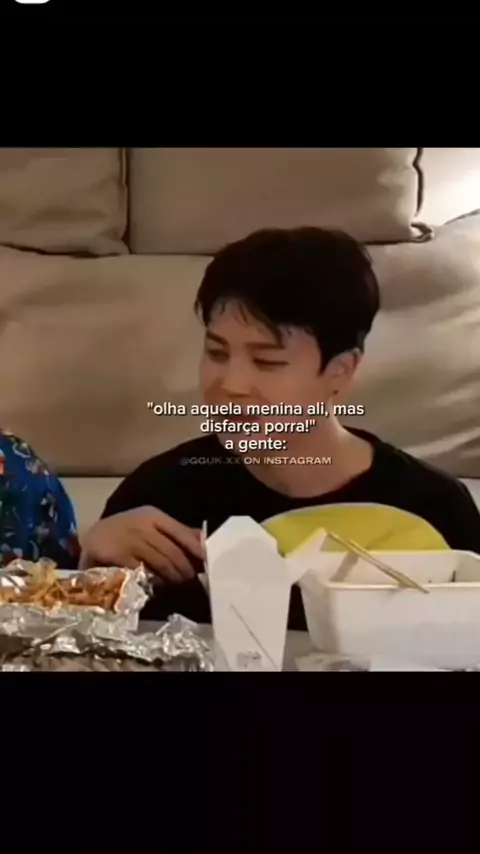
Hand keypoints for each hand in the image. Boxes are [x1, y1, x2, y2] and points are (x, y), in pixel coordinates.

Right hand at [80, 506, 204, 583]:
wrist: (93, 537)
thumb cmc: (128, 532)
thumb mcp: (151, 525)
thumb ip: (176, 532)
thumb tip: (204, 541)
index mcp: (154, 516)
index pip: (181, 532)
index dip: (195, 549)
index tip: (206, 562)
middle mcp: (142, 525)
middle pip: (172, 550)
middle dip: (184, 568)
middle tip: (191, 580)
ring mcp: (129, 539)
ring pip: (160, 561)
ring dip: (172, 576)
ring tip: (178, 584)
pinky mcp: (116, 554)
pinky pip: (140, 570)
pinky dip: (150, 579)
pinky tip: (156, 585)